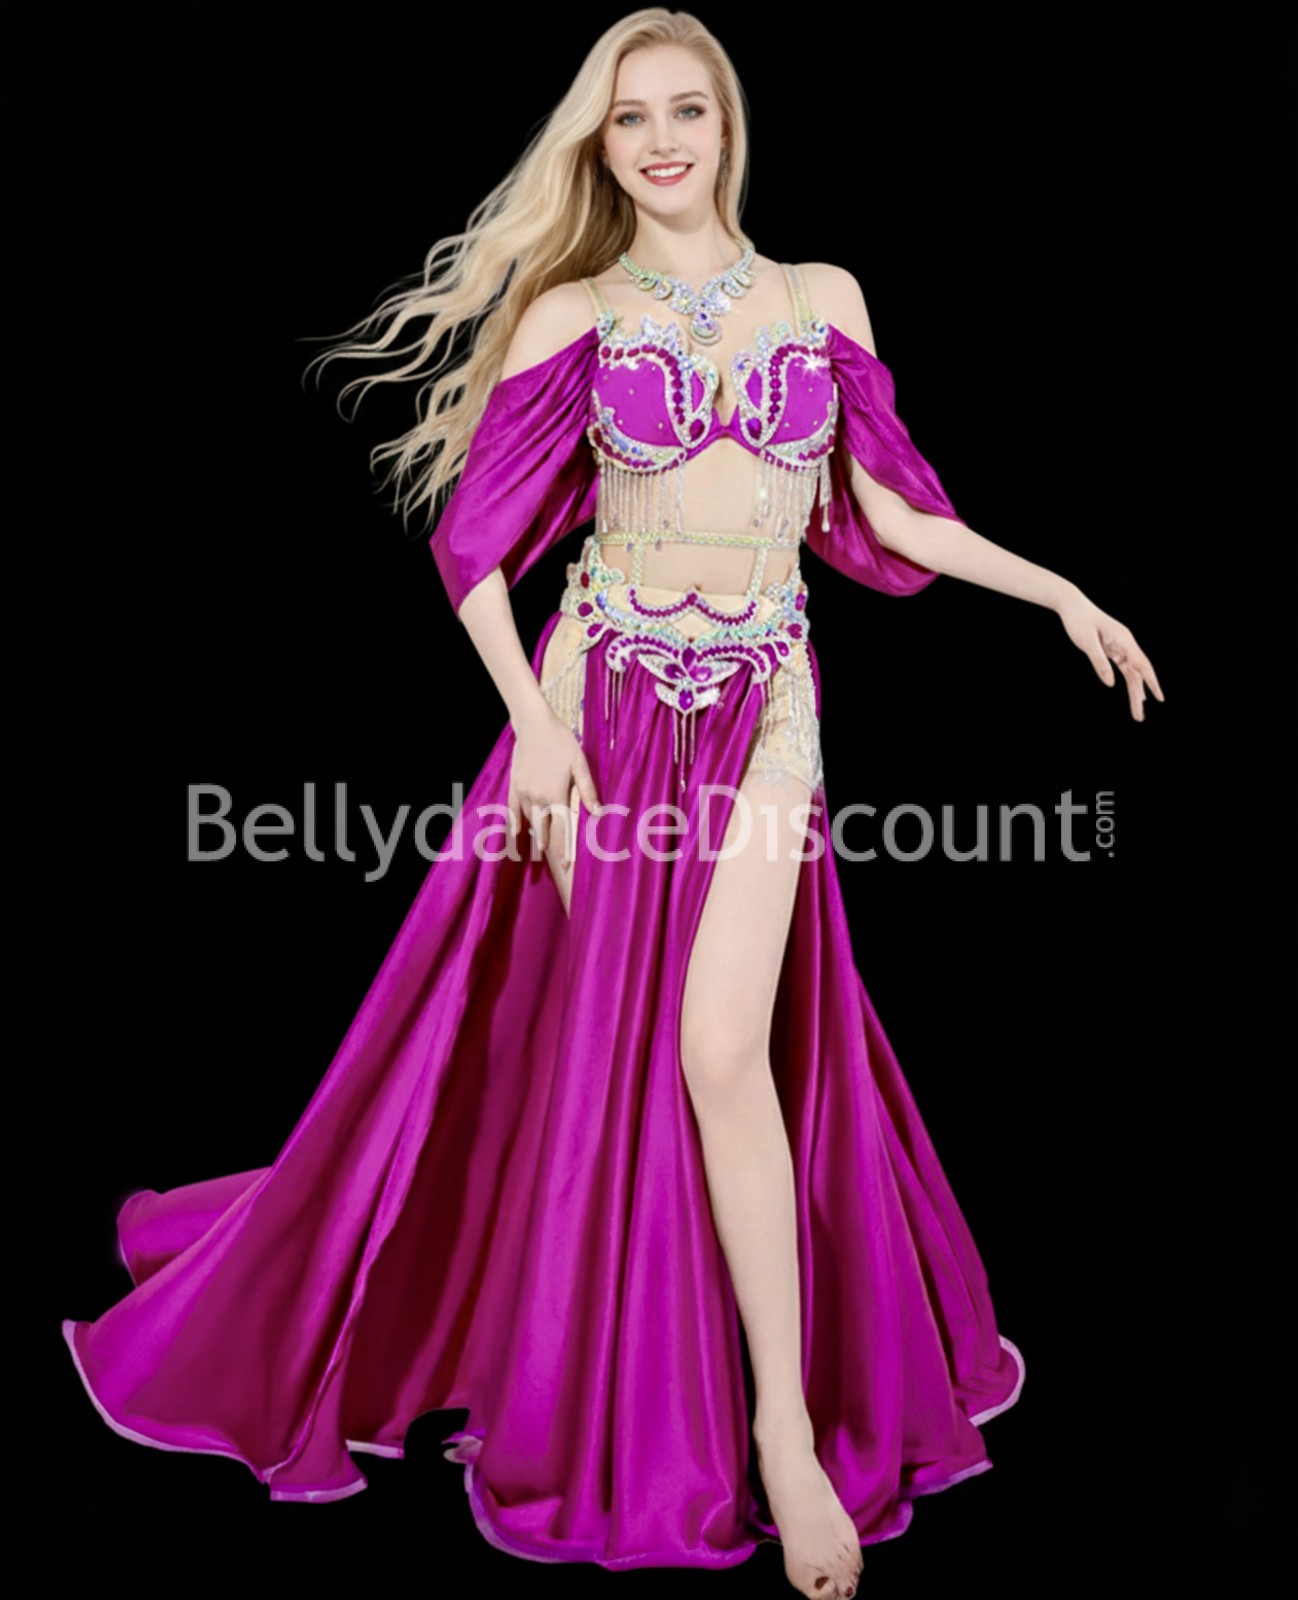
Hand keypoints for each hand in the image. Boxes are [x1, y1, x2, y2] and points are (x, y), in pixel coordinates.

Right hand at [507, 707, 599, 866]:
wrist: (534, 724)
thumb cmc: (561, 742)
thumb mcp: (580, 764)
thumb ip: (588, 791)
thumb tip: (598, 813)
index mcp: (556, 795)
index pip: (562, 829)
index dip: (565, 849)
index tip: (567, 866)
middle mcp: (537, 798)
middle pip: (544, 830)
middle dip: (551, 848)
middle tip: (557, 868)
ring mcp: (522, 793)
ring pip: (529, 821)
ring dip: (536, 836)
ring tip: (541, 851)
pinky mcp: (514, 785)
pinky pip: (512, 809)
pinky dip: (514, 823)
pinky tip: (516, 834)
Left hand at [1057, 591, 1164, 721]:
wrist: (1072, 604)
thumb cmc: (1079, 621)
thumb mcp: (1087, 643)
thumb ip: (1099, 663)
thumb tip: (1111, 684)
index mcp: (1124, 640)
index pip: (1142, 665)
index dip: (1151, 683)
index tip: (1159, 699)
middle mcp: (1126, 644)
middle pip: (1138, 674)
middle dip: (1140, 696)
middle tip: (1139, 717)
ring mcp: (1121, 647)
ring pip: (1132, 674)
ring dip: (1135, 693)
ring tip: (1137, 713)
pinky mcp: (1113, 649)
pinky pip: (1125, 669)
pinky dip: (1130, 682)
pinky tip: (1135, 695)